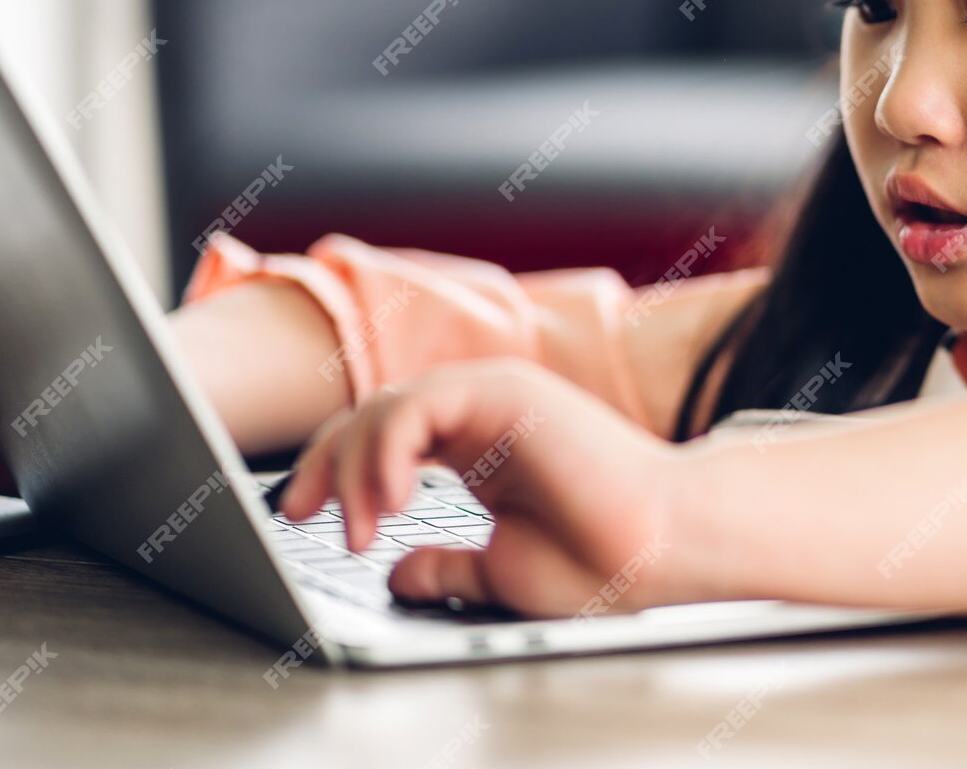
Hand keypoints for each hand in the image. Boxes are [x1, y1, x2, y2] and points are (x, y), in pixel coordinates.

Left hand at [279, 358, 693, 617]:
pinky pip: (417, 405)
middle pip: (372, 414)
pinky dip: (388, 451)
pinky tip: (391, 499)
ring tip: (360, 529)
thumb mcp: (498, 568)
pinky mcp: (507, 393)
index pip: (386, 437)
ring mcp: (496, 395)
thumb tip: (397, 574)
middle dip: (325, 465)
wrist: (665, 545)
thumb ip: (446, 564)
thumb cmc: (606, 555)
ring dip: (355, 469)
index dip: (336, 472)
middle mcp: (484, 409)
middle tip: (302, 515)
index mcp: (481, 442)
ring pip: (386, 405)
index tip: (307, 517)